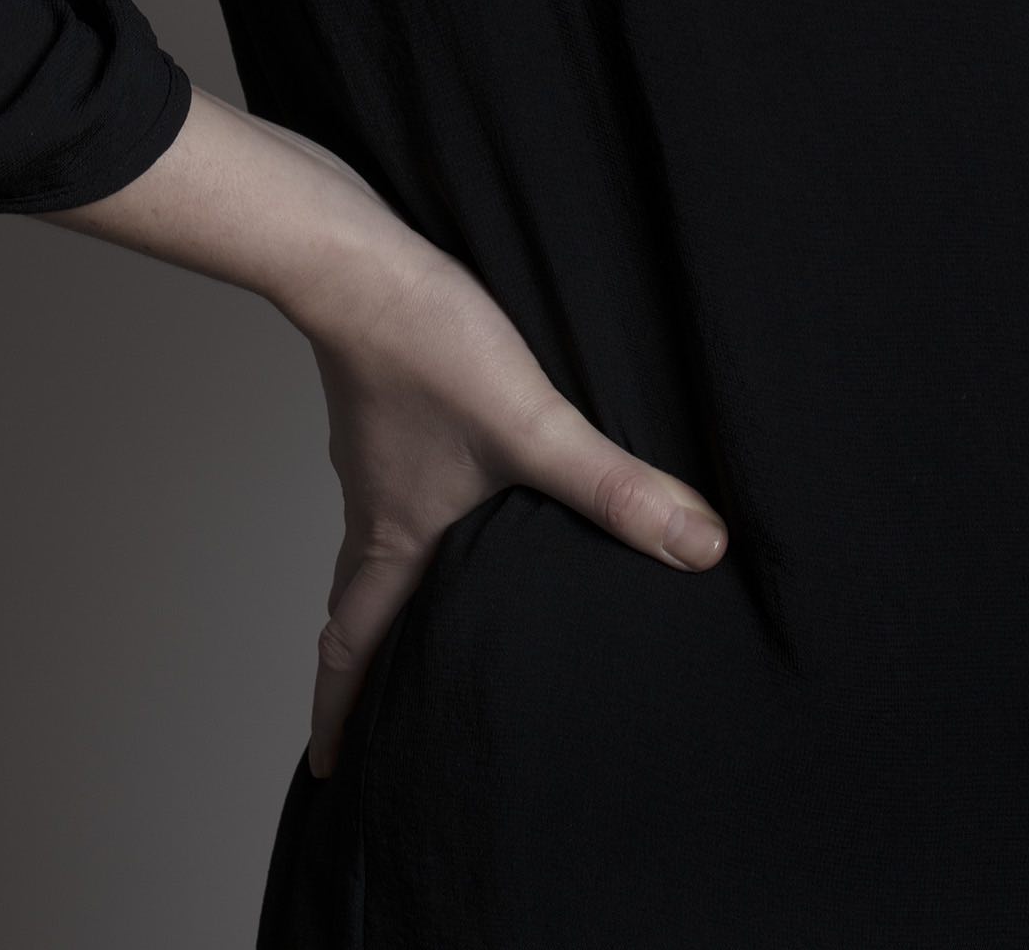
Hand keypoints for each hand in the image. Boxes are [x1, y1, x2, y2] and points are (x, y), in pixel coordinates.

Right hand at [42, 91, 730, 781]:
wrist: (359, 256)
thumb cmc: (430, 344)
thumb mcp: (536, 422)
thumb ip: (616, 487)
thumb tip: (700, 548)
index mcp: (398, 540)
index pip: (354, 649)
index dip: (339, 714)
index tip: (328, 772)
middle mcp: (377, 508)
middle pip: (357, 610)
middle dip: (365, 669)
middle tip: (376, 714)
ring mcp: (376, 457)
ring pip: (373, 548)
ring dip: (389, 592)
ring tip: (422, 616)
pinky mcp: (386, 407)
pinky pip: (390, 489)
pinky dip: (409, 521)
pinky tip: (452, 494)